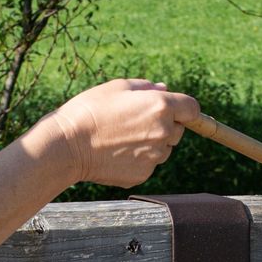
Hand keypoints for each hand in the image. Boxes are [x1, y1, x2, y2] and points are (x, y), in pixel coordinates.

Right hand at [43, 78, 198, 188]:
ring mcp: (154, 157)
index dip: (185, 108)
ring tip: (122, 137)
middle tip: (137, 121)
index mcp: (161, 107)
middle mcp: (163, 133)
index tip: (177, 109)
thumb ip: (147, 87)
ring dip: (152, 142)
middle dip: (166, 124)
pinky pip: (149, 164)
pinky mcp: (143, 174)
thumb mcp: (118, 87)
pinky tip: (116, 152)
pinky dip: (138, 158)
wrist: (68, 145)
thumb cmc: (90, 110)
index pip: (193, 109)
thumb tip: (164, 90)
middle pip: (179, 130)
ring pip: (164, 149)